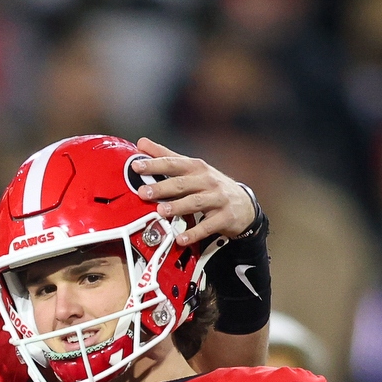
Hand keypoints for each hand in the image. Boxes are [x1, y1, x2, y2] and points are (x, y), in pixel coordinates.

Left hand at [131, 138, 257, 245]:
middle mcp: (207, 181)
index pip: (173, 163)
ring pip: (195, 202)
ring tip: (161, 211)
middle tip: (144, 193)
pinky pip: (208, 226)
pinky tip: (181, 239)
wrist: (244, 205)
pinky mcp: (225, 217)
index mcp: (196, 168)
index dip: (155, 164)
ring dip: (178, 207)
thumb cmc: (210, 185)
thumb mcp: (192, 168)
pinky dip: (194, 233)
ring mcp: (217, 198)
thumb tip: (141, 142)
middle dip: (162, 187)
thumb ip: (166, 156)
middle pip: (182, 183)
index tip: (137, 166)